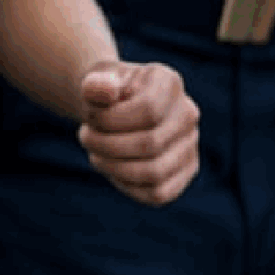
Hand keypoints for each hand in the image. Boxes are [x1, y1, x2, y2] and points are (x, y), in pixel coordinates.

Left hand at [77, 60, 198, 204]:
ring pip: (154, 172)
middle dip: (106, 144)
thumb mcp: (94, 81)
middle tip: (85, 137)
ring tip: (95, 153)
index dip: (110, 120)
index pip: (148, 110)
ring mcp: (190, 145)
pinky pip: (158, 193)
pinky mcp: (184, 172)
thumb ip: (95, 85)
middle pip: (150, 144)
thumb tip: (105, 90)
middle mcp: (187, 114)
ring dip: (113, 167)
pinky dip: (126, 185)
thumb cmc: (103, 92)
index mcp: (168, 83)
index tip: (89, 117)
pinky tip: (111, 168)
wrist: (111, 105)